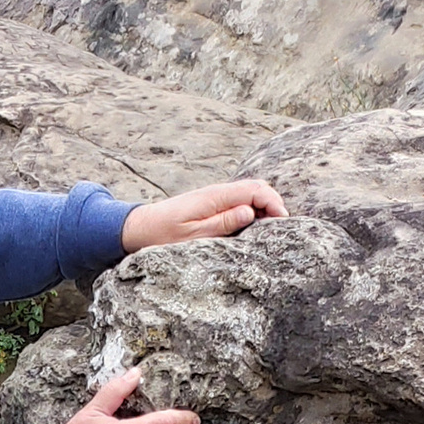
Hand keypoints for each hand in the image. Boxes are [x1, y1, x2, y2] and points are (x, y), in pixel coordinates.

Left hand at [121, 177, 285, 250]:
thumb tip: (250, 212)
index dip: (273, 202)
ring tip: (270, 228)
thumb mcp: (193, 235)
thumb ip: (222, 223)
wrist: (139, 228)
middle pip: (256, 188)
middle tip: (281, 227)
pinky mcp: (211, 204)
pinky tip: (253, 226)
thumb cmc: (163, 235)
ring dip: (263, 207)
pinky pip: (238, 202)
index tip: (283, 221)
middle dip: (273, 203)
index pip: (255, 190)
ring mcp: (214, 197)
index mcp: (215, 197)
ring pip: (249, 194)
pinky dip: (251, 210)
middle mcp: (217, 192)